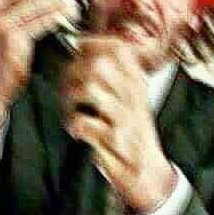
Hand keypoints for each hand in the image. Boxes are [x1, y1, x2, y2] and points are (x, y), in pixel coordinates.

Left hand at [61, 36, 176, 213]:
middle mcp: (132, 94)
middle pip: (98, 64)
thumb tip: (83, 44)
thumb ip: (108, 71)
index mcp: (135, 81)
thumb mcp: (125, 96)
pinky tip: (77, 130)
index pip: (118, 48)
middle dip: (73, 75)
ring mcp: (124, 116)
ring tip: (70, 111)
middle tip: (67, 90)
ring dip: (70, 100)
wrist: (146, 171)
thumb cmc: (128, 131)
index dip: (94, 43)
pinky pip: (84, 122)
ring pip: (90, 88)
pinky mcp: (114, 139)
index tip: (80, 49)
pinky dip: (74, 124)